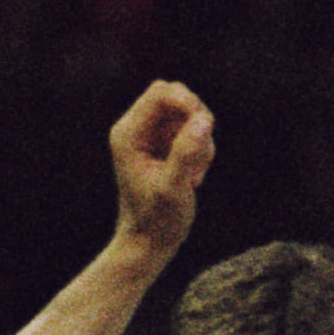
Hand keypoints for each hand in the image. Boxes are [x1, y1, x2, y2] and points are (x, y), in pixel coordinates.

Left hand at [108, 80, 215, 256]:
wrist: (149, 241)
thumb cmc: (156, 220)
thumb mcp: (174, 188)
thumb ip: (186, 152)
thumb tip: (203, 120)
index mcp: (128, 134)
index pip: (160, 93)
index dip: (187, 102)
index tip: (205, 126)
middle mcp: (136, 130)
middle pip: (176, 96)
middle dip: (197, 119)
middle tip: (200, 151)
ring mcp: (151, 136)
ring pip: (188, 114)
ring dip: (202, 139)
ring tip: (194, 173)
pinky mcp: (165, 145)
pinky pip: (193, 130)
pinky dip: (202, 148)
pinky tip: (194, 175)